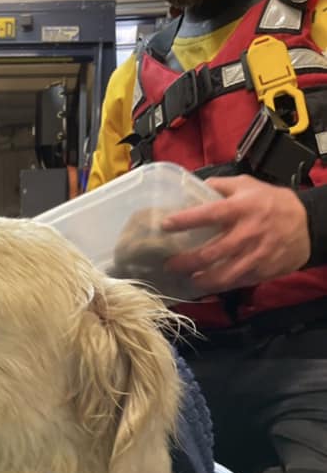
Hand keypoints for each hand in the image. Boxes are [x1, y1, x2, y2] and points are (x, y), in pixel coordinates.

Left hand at [161, 175, 310, 293]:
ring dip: (200, 280)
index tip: (165, 225)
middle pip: (210, 253)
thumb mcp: (249, 185)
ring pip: (222, 275)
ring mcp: (254, 256)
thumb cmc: (272, 203)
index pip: (209, 214)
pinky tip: (206, 286)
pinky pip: (235, 283)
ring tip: (188, 279)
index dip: (185, 220)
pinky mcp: (260, 272)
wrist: (307, 224)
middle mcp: (247, 234)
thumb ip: (221, 186)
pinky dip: (218, 287)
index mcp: (242, 209)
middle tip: (169, 264)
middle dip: (185, 262)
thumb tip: (192, 185)